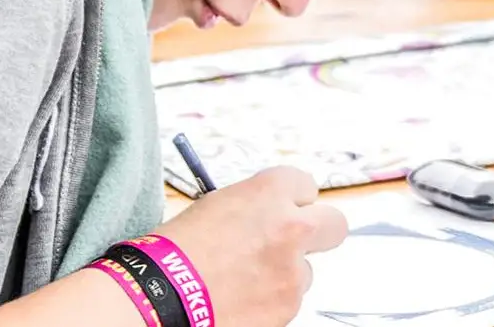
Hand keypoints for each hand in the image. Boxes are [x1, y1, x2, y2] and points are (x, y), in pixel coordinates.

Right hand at [154, 166, 347, 326]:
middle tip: (294, 239)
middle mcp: (291, 228)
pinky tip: (241, 297)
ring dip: (284, 273)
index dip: (292, 198)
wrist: (159, 298)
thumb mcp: (215, 206)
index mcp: (269, 193)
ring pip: (305, 270)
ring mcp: (293, 272)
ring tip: (244, 279)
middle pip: (334, 224)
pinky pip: (288, 299)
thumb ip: (255, 206)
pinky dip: (270, 300)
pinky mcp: (288, 308)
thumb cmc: (174, 252)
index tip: (284, 207)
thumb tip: (270, 213)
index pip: (305, 184)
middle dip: (319, 230)